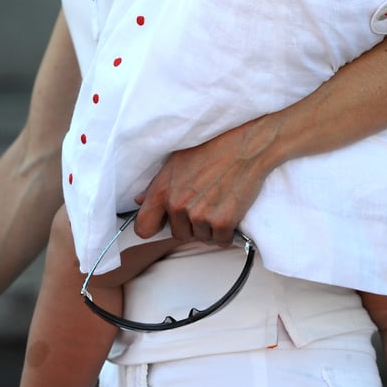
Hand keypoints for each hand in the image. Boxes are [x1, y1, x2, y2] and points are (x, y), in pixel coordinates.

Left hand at [133, 118, 276, 245]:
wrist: (247, 146)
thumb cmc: (213, 148)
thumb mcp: (177, 160)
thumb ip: (156, 185)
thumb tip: (139, 200)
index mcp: (163, 190)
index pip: (143, 227)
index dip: (155, 228)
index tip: (165, 224)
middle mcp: (178, 205)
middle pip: (179, 235)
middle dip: (191, 225)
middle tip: (205, 203)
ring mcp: (200, 215)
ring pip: (201, 237)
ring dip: (210, 227)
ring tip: (219, 202)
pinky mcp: (223, 222)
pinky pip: (221, 240)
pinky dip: (227, 231)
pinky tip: (230, 210)